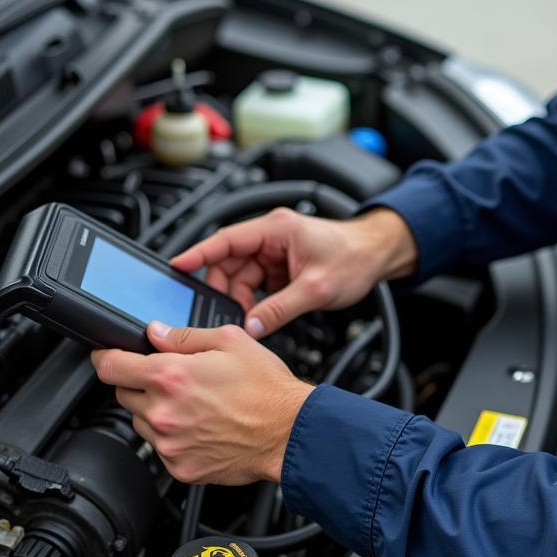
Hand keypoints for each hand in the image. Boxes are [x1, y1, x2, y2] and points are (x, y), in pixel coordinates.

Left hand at [91, 321, 313, 484]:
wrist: (288, 432)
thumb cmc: (266, 388)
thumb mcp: (231, 341)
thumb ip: (185, 336)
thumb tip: (156, 332)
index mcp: (171, 376)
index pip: (110, 366)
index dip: (105, 356)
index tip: (107, 356)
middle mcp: (163, 412)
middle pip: (122, 394)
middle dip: (140, 382)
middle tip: (174, 378)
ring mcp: (169, 444)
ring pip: (140, 422)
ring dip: (155, 410)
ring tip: (194, 403)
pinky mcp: (178, 468)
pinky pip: (161, 448)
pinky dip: (173, 435)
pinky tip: (201, 425)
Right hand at [170, 206, 416, 337]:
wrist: (379, 254)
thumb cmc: (355, 258)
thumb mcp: (315, 288)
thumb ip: (279, 309)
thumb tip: (250, 327)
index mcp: (276, 229)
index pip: (226, 239)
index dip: (198, 253)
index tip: (176, 267)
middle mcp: (272, 236)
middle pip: (229, 261)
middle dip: (223, 288)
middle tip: (222, 315)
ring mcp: (276, 251)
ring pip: (241, 275)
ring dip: (240, 298)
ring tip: (247, 319)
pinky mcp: (282, 266)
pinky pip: (256, 283)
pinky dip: (254, 300)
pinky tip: (257, 315)